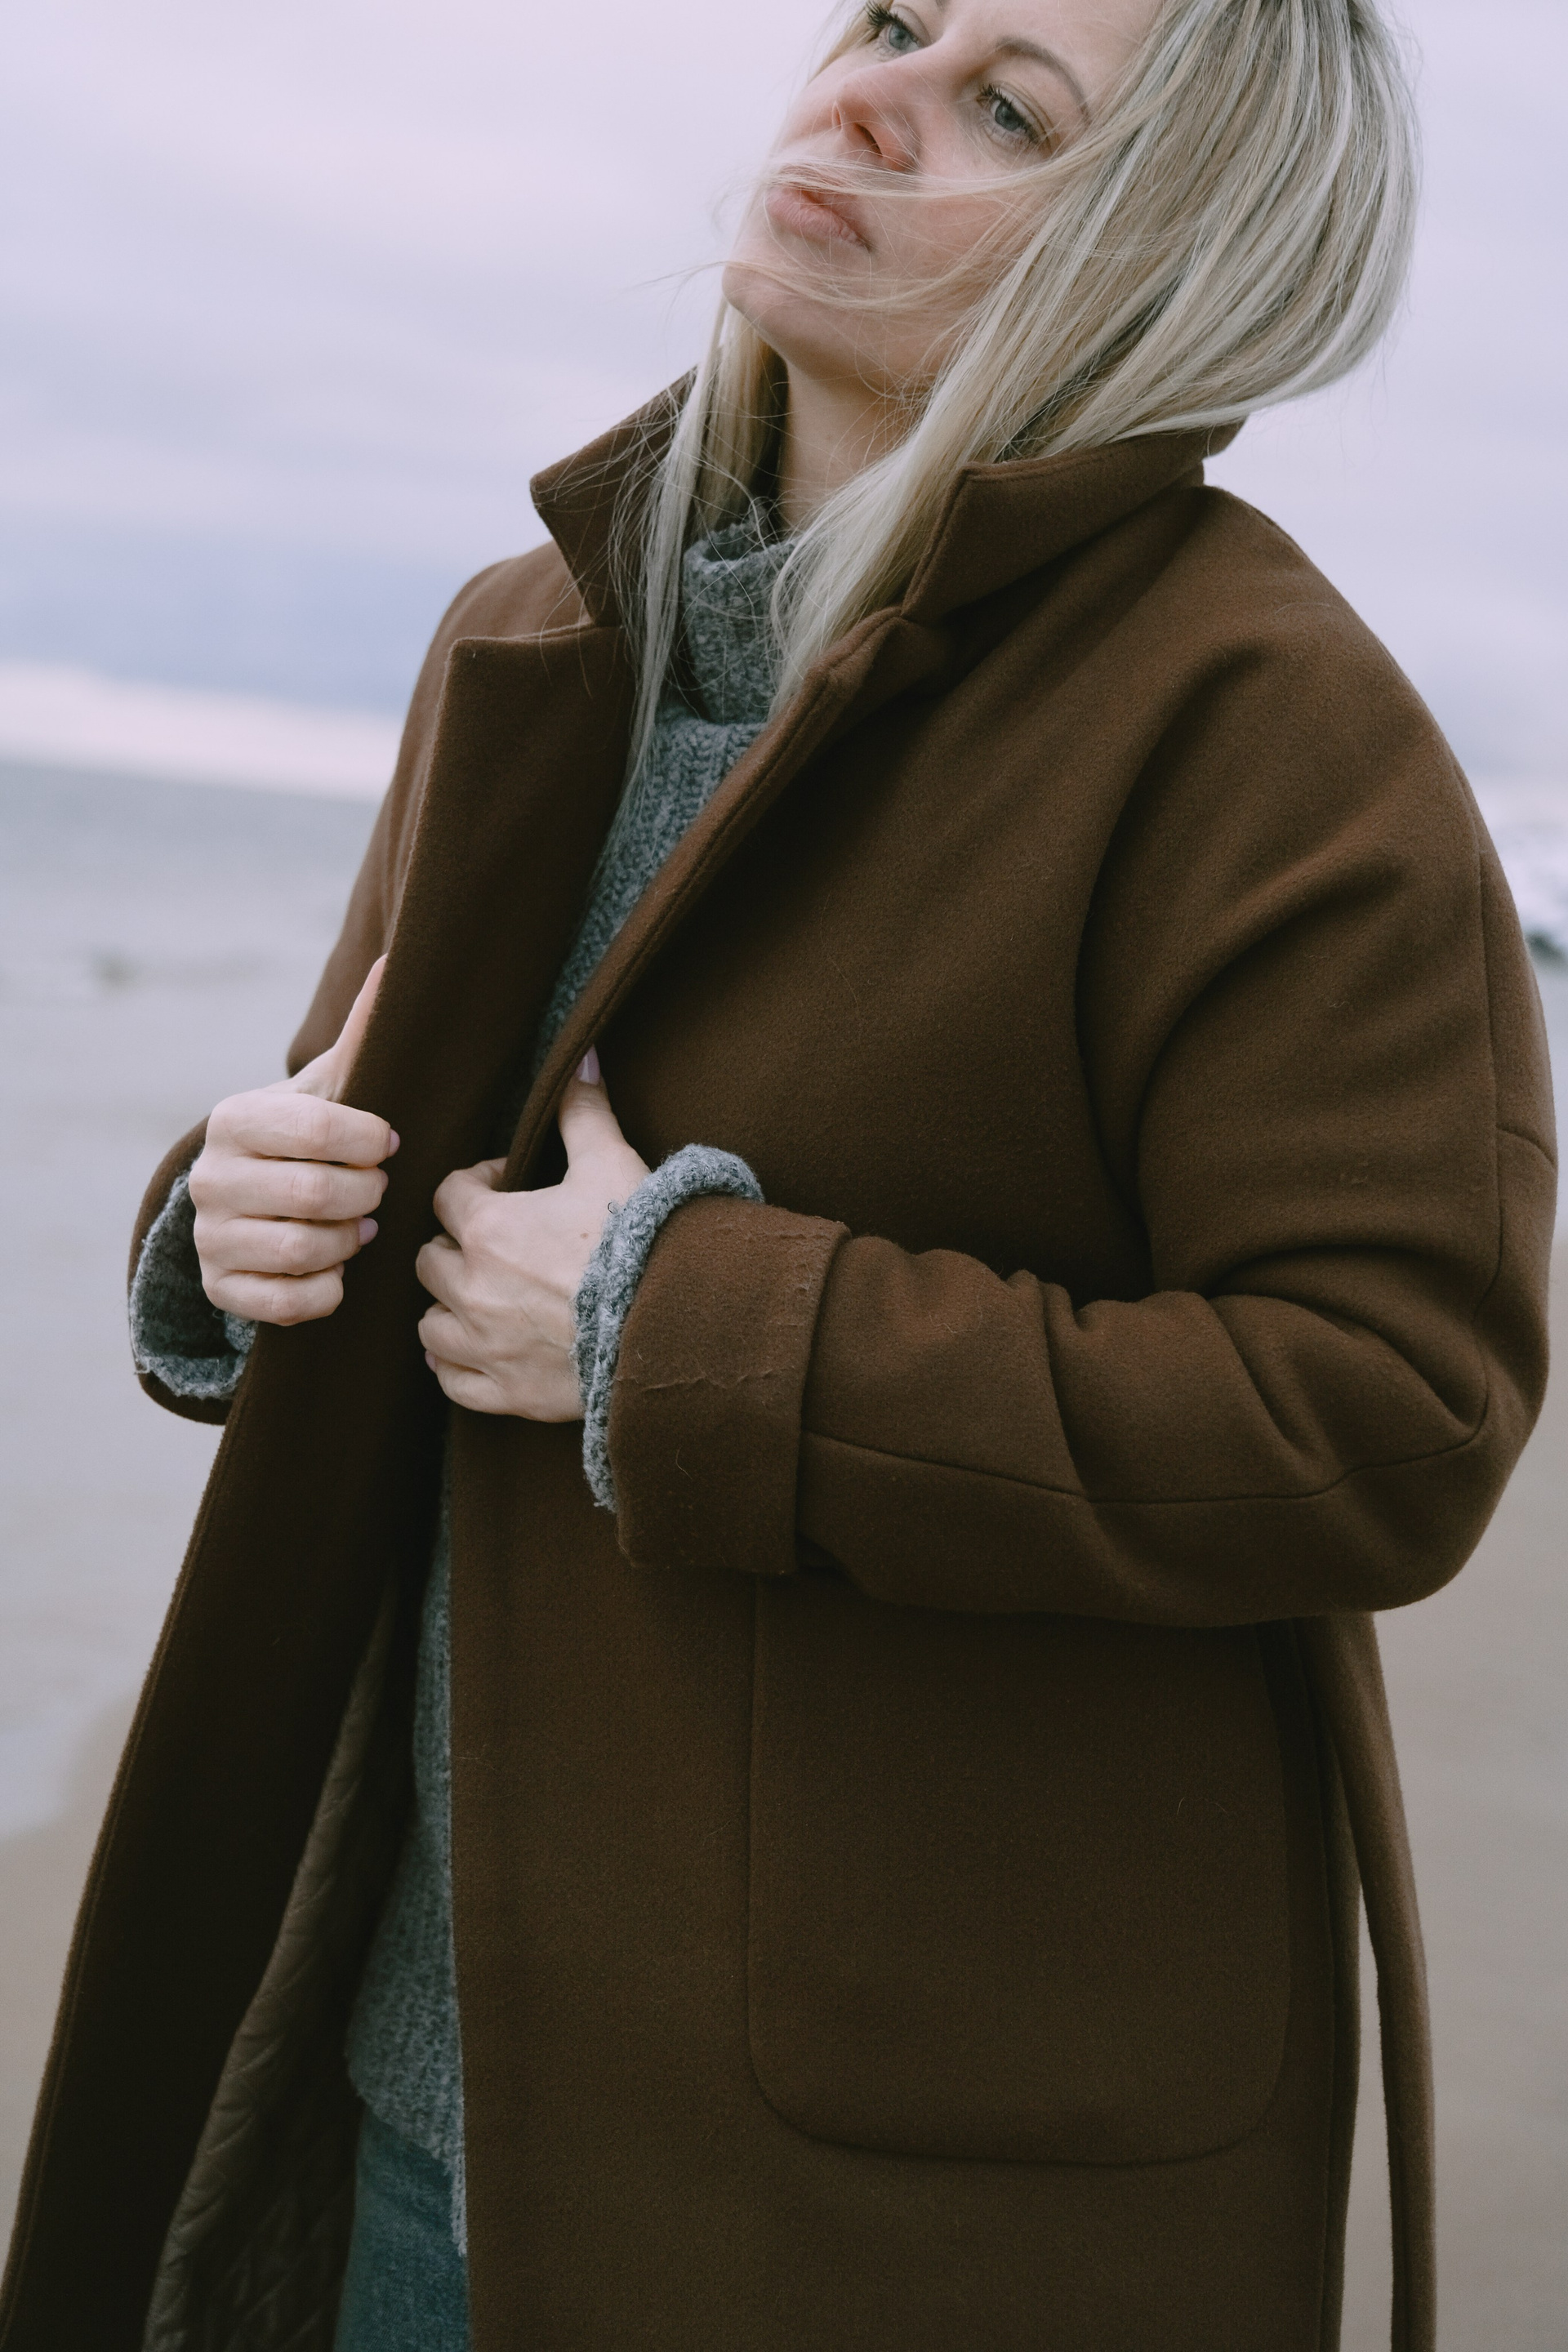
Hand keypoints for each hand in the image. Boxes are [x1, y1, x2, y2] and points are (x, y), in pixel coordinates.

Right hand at [189, 959, 398, 1325]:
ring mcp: (209, 1238)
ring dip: (348, 1242)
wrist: (252, 1201)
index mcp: (235, 1119)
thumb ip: (362, 1036)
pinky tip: (336, 1268)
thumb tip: (399, 963)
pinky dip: (326, 1290)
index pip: (318, 1130)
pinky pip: (287, 1303)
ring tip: (361, 1228)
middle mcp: (209, 1178)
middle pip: (316, 1194)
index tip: (388, 1144)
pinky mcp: (219, 1290)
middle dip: (364, 1195)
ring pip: (303, 1250)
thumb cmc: (305, 1135)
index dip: (369, 1143)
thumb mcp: (329, 1087)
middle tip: (376, 1190)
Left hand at [416, 1049, 648, 1418]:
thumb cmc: (641, 1240)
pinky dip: (456, 1365)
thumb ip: (585, 1111)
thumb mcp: (613, 1164)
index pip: (448, 1194)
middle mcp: (471, 1288)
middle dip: (456, 1248)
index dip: (477, 1184)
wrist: (673, 1325)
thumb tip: (584, 1057)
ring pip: (429, 1324)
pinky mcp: (504, 1393)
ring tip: (480, 1298)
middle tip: (497, 1245)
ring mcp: (483, 1345)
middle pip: (429, 1259)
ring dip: (448, 1308)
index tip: (510, 1187)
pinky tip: (478, 1349)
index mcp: (488, 1228)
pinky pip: (451, 1380)